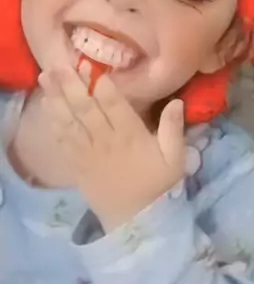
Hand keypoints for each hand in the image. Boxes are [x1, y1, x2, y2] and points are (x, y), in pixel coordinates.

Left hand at [38, 62, 185, 231]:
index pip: (114, 105)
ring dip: (57, 97)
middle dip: (72, 84)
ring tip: (48, 76)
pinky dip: (54, 121)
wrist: (134, 220)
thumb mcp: (175, 158)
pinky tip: (47, 104)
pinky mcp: (77, 164)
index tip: (92, 64)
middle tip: (60, 64)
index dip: (101, 85)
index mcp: (131, 136)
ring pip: (70, 120)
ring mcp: (88, 152)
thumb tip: (176, 101)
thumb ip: (174, 128)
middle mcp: (106, 140)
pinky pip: (62, 139)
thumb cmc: (157, 186)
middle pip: (86, 108)